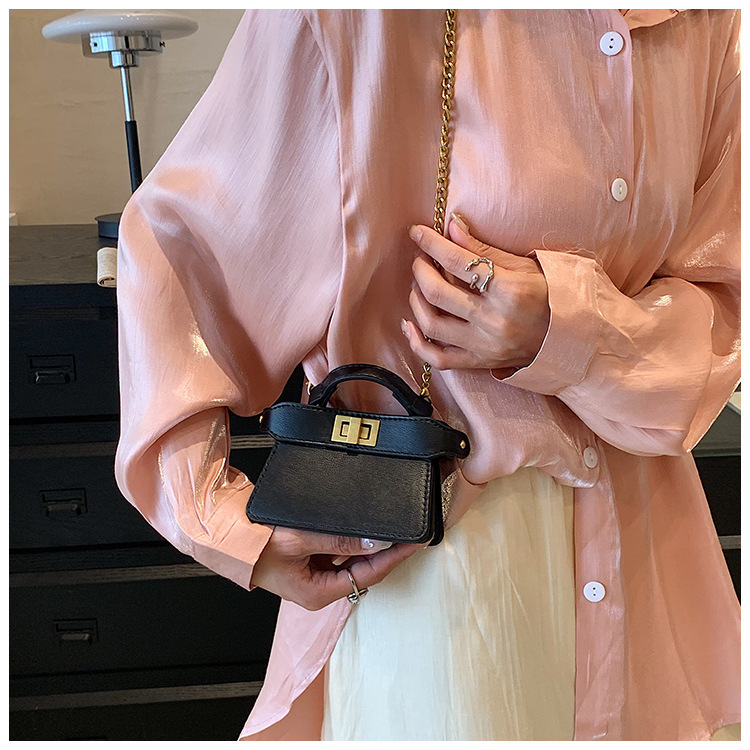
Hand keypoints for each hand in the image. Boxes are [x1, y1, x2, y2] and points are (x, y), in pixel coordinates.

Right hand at [250, 526, 425, 610]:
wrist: (229, 538)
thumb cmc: (256, 545)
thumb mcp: (301, 540)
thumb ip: (339, 540)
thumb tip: (374, 541)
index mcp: (319, 594)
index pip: (369, 575)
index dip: (394, 557)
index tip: (414, 542)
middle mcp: (320, 590)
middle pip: (365, 571)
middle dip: (387, 551)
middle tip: (409, 531)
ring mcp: (316, 577)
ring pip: (354, 561)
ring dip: (370, 545)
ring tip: (391, 527)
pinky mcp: (310, 563)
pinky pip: (340, 553)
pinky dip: (352, 541)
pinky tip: (360, 528)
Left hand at [403, 214, 549, 377]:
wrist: (573, 340)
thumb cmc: (552, 296)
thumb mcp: (524, 266)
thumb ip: (484, 249)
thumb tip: (451, 228)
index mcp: (509, 291)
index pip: (458, 262)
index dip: (431, 244)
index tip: (417, 232)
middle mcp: (494, 321)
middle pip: (437, 293)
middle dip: (420, 270)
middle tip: (421, 259)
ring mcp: (485, 346)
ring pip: (432, 325)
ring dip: (416, 300)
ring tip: (419, 286)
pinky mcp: (480, 363)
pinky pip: (438, 359)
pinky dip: (417, 343)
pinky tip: (409, 324)